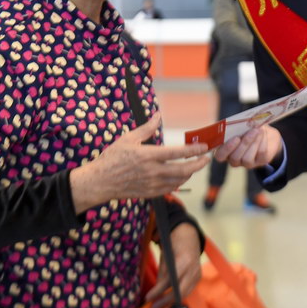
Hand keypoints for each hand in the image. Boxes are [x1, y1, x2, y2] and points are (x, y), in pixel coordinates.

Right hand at [70, 113, 209, 212]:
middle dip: (198, 164)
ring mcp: (152, 184)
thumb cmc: (112, 158)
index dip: (193, 150)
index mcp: (148, 156)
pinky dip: (179, 182)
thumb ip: (146, 128)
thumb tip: (158, 115)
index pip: (176, 153)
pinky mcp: (150, 193)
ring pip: (179, 180)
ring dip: (190, 173)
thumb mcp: (128, 138)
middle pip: (183, 170)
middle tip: (206, 158)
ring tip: (195, 165)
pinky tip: (182, 176)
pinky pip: (170, 189)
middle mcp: (152, 171)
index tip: (204, 147)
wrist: (100, 182)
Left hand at [144, 222, 202, 307]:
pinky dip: (178, 295)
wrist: (189, 235)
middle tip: (153, 307)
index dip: (158, 291)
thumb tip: (154, 293)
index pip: (169, 280)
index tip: (147, 298)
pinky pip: (188, 290)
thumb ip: (162, 275)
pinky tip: (168, 299)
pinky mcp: (198, 277)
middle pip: (180, 291)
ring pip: (185, 293)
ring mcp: (198, 273)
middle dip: (166, 301)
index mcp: (184, 261)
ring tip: (159, 306)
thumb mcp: (165, 257)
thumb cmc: (174, 244)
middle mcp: (193, 269)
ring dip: (172, 301)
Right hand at [213, 125, 282, 168]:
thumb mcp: (240, 126)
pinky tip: (263, 133)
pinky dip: (263, 142)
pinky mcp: (260, 161)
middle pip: (235, 158)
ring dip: (254, 142)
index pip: (220, 155)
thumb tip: (243, 123)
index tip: (236, 138)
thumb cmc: (246, 128)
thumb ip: (237, 126)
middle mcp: (234, 160)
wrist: (262, 132)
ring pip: (247, 158)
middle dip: (245, 143)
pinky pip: (260, 154)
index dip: (227, 149)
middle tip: (252, 131)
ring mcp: (247, 163)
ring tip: (258, 130)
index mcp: (224, 151)